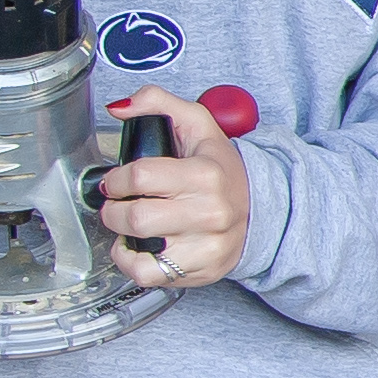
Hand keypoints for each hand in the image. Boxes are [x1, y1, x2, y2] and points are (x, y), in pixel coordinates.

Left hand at [96, 90, 248, 289]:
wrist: (263, 209)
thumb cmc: (222, 171)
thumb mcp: (198, 126)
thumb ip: (157, 103)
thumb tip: (118, 108)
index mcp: (205, 174)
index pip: (139, 177)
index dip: (116, 179)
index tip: (117, 181)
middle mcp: (209, 212)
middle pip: (135, 216)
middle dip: (114, 209)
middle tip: (118, 204)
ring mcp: (206, 244)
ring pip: (139, 246)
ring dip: (121, 234)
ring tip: (129, 225)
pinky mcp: (201, 269)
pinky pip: (147, 274)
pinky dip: (130, 262)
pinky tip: (136, 248)